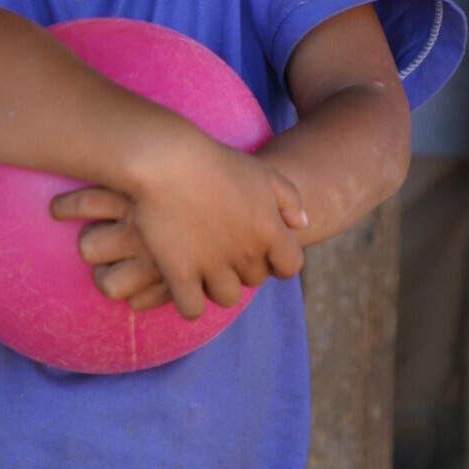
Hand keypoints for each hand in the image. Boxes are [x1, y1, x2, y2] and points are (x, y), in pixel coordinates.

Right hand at [51, 134, 306, 319]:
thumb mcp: (261, 172)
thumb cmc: (214, 162)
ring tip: (203, 264)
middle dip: (243, 266)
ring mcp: (212, 266)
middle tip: (223, 247)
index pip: (290, 266)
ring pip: (226, 297)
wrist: (165, 160)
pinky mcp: (180, 274)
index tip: (261, 250)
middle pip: (254, 279)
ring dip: (217, 284)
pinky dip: (188, 301)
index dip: (278, 260)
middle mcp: (246, 253)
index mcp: (269, 230)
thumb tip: (302, 225)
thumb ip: (290, 199)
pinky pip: (191, 308)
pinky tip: (181, 283)